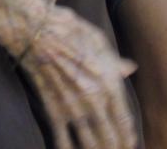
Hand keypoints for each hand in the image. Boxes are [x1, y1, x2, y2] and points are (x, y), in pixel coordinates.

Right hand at [0, 0, 136, 148]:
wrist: (36, 32)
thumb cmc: (68, 30)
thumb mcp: (98, 40)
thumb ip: (114, 61)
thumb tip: (130, 68)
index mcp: (110, 85)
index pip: (124, 123)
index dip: (128, 139)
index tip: (129, 146)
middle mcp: (95, 102)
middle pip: (110, 139)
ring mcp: (73, 109)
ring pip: (90, 144)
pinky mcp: (53, 110)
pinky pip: (63, 140)